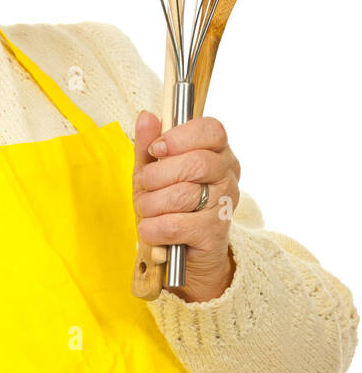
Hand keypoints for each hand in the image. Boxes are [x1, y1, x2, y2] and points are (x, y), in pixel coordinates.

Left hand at [133, 111, 240, 302]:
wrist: (183, 255)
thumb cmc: (169, 207)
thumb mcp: (154, 173)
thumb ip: (149, 145)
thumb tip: (146, 117)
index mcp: (217, 152)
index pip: (211, 130)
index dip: (180, 137)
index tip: (157, 150)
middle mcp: (228, 175)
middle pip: (195, 162)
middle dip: (157, 176)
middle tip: (144, 185)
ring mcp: (225, 204)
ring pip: (182, 195)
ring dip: (151, 205)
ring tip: (146, 211)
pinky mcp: (216, 233)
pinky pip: (177, 225)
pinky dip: (154, 228)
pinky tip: (151, 230)